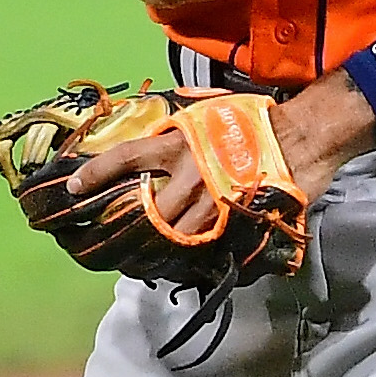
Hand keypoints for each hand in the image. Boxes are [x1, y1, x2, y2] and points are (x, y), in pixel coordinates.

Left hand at [65, 71, 375, 229]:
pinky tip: (182, 262)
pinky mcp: (234, 220)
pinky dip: (192, 254)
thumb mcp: (207, 113)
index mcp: (177, 144)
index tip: (73, 188)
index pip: (125, 159)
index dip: (96, 175)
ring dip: (160, 246)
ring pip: (175, 233)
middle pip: (148, 210)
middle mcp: (188, 174)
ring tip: (141, 258)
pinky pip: (206, 244)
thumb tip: (157, 140)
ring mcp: (212, 201)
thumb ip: (179, 131)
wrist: (302, 136)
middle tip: (111, 238)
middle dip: (130, 225)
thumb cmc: (254, 121)